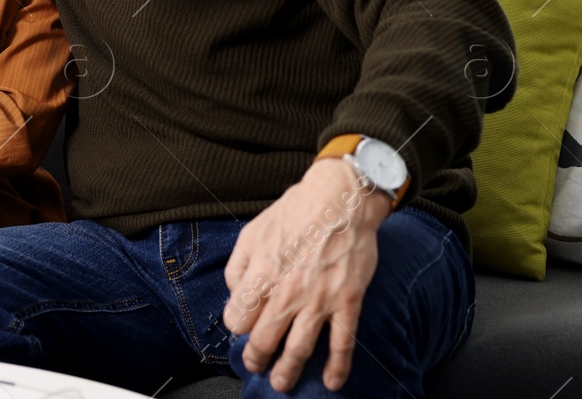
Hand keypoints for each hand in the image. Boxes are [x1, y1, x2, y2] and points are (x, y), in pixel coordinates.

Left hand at [222, 159, 391, 392]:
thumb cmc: (295, 212)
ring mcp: (318, 300)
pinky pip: (341, 343)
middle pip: (264, 339)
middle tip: (256, 366)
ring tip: (281, 383)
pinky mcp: (347, 302)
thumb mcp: (252, 232)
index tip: (242, 328)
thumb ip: (238, 265)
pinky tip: (331, 382)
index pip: (238, 317)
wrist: (340, 199)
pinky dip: (337, 368)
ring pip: (298, 349)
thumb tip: (234, 293)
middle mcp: (287, 291)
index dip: (237, 326)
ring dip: (287, 371)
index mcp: (261, 273)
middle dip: (256, 358)